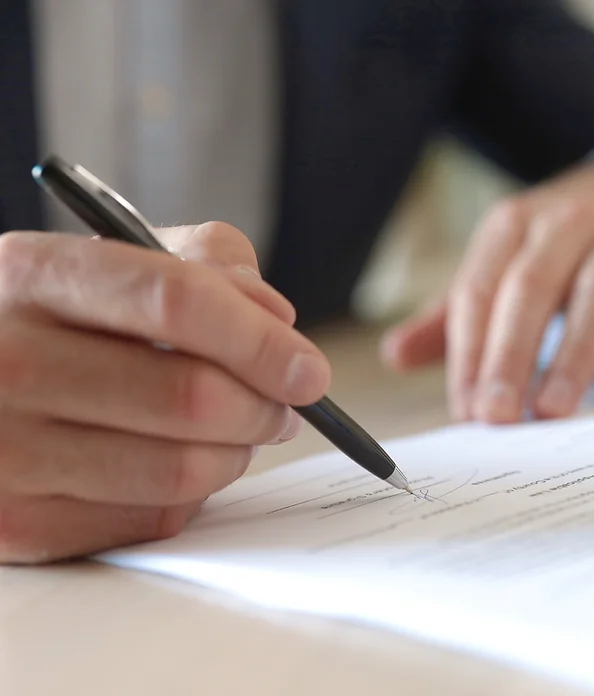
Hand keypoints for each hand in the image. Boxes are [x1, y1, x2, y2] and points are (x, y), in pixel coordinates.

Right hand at [0, 222, 329, 563]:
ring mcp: (3, 450)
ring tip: (241, 431)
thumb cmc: (64, 319)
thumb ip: (206, 266)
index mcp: (34, 274)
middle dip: (264, 406)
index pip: (175, 300)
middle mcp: (4, 360)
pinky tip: (182, 460)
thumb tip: (276, 320)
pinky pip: (153, 518)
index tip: (309, 370)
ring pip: (179, 469)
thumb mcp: (119, 260)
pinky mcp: (16, 523)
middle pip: (188, 396)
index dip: (260, 340)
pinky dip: (193, 494)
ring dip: (236, 453)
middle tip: (285, 406)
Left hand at [381, 157, 593, 421]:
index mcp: (512, 226)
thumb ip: (456, 313)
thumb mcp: (507, 263)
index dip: (468, 353)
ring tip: (553, 411)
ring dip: (573, 355)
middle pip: (530, 289)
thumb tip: (394, 356)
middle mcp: (566, 221)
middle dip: (509, 355)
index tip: (465, 412)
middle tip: (496, 417)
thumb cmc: (564, 244)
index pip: (479, 291)